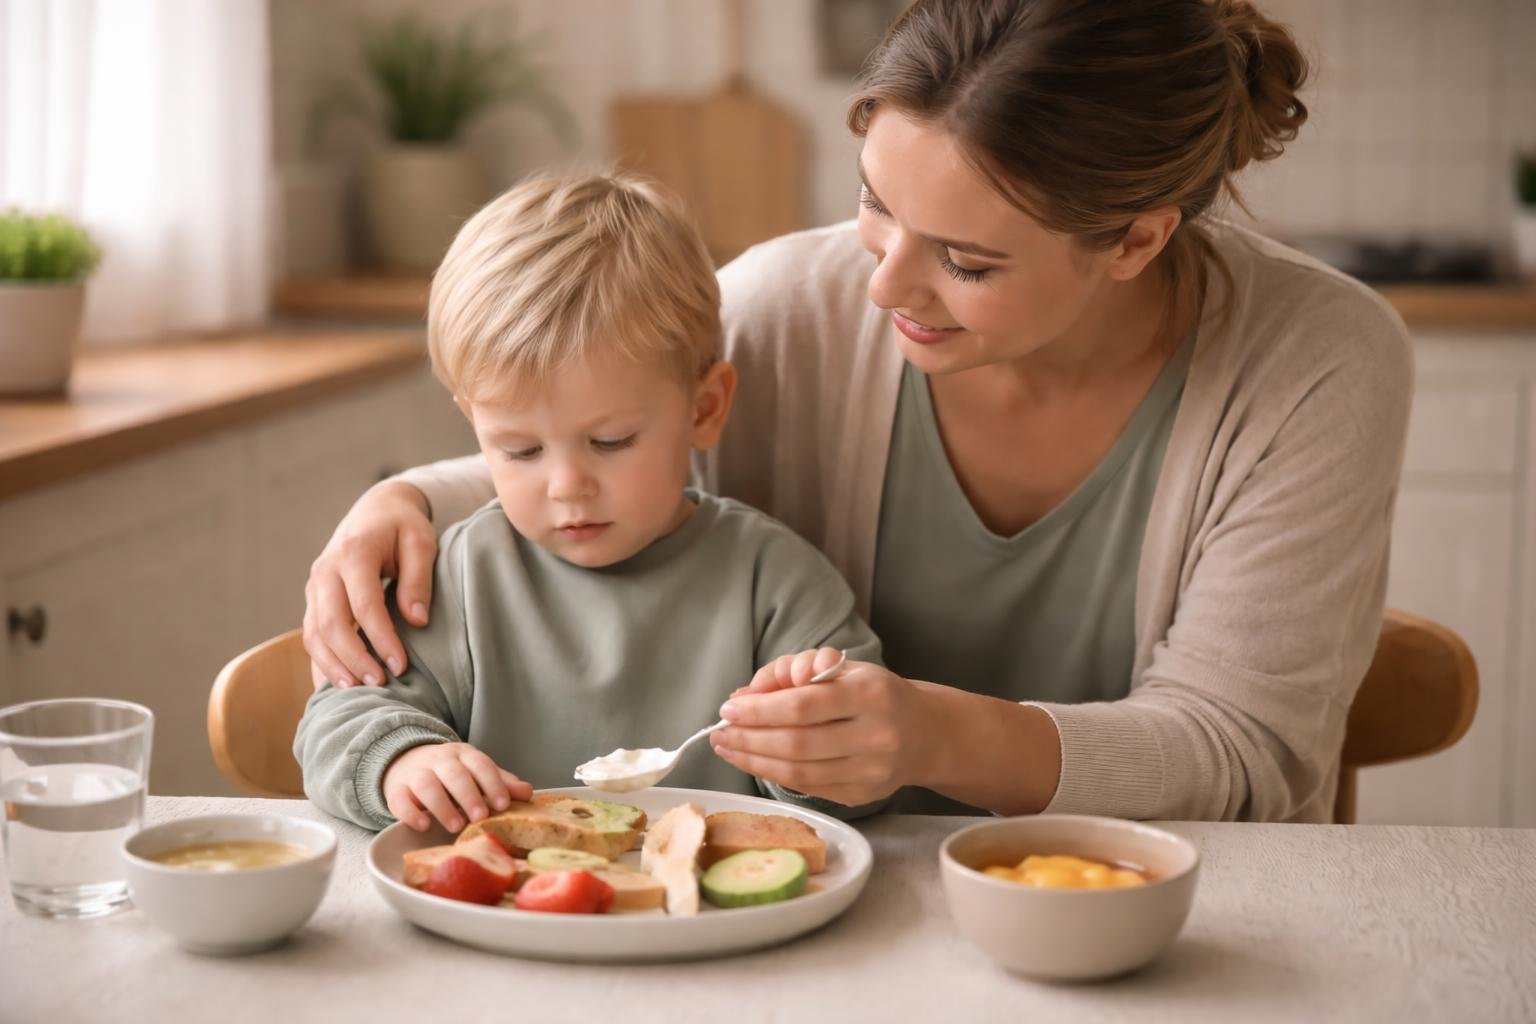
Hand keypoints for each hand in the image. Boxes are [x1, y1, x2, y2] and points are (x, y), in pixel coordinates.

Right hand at [304, 480, 436, 689]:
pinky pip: (310, 635)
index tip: (400, 666)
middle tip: (380, 685)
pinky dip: (321, 662)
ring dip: (333, 666)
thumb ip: (419, 579)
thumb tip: (417, 622)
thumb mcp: (421, 541)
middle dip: (354, 659)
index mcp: (354, 553)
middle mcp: (326, 570)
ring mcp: (315, 586)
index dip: (381, 639)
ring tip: (357, 692)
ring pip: (313, 634)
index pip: (364, 605)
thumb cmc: (403, 527)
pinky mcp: (313, 599)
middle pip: (330, 624)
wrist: (375, 511)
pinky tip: (335, 686)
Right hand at [382, 742, 532, 832]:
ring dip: (442, 805)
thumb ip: (500, 782)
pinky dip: (410, 813)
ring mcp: (415, 774)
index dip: (493, 783)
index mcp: (464, 755)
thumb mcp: (476, 772)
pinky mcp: (395, 790)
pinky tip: (423, 826)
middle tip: (481, 816)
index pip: (480, 764)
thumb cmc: (451, 773)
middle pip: (454, 773)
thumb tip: (527, 792)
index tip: (503, 804)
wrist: (406, 762)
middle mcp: (439, 761)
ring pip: (426, 785)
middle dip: (469, 794)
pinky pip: (399, 800)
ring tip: (456, 825)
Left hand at [711, 651, 933, 806]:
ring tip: (727, 748)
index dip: (760, 710)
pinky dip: (773, 775)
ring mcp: (870, 771)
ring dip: (753, 761)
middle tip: (718, 732)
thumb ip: (794, 671)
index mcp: (870, 694)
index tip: (728, 708)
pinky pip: (808, 787)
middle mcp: (875, 735)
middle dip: (749, 739)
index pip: (803, 705)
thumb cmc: (874, 694)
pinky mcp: (862, 795)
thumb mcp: (843, 668)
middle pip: (797, 743)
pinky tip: (754, 762)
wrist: (924, 733)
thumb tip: (745, 695)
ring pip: (798, 772)